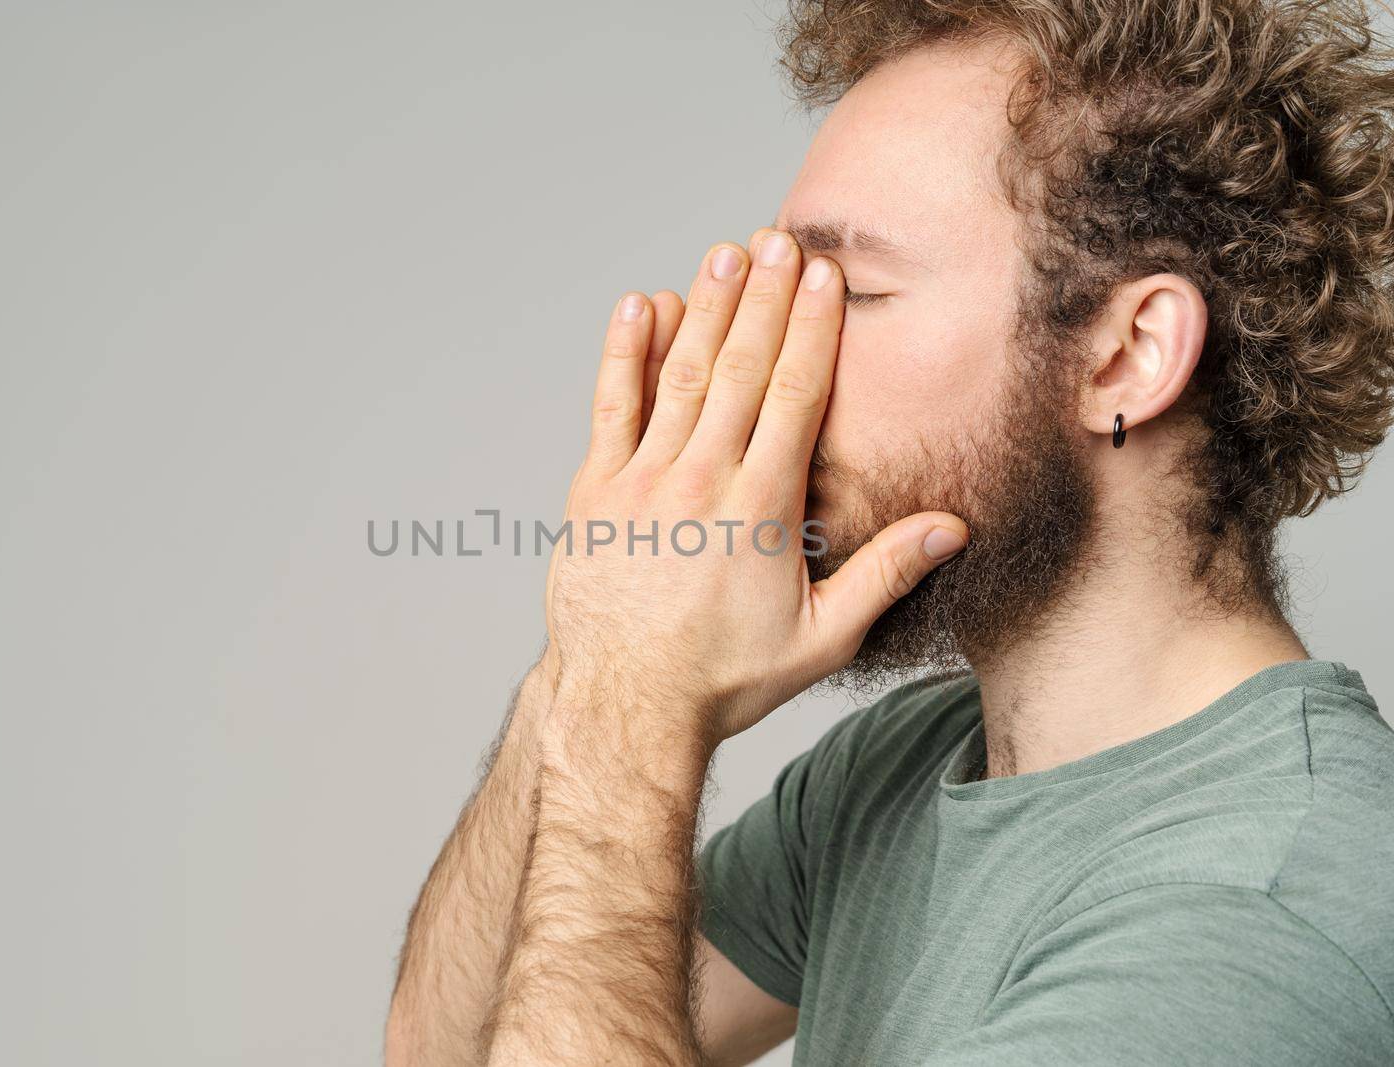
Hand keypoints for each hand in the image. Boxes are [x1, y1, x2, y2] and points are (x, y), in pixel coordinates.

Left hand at [541, 230, 967, 747]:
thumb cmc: (724, 676)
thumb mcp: (821, 638)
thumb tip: (951, 530)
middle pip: (739, 369)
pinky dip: (625, 353)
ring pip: (678, 376)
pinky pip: (610, 406)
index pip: (793, 396)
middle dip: (763, 298)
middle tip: (779, 238)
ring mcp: (640, 482)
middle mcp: (700, 482)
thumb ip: (884, 576)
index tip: (822, 278)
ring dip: (704, 309)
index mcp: (759, 508)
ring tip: (724, 254)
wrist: (623, 706)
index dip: (810, 330)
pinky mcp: (593, 492)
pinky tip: (640, 305)